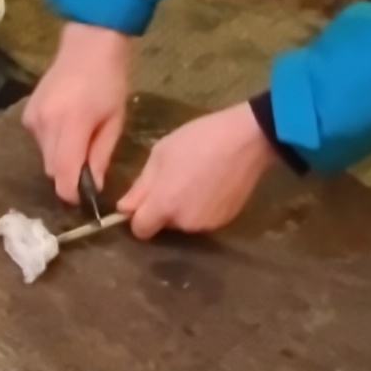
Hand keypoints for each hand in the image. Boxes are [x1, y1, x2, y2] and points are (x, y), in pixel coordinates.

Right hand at [23, 22, 132, 203]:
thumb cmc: (110, 82)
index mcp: (71, 125)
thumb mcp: (114, 122)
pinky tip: (68, 127)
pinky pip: (39, 141)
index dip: (71, 193)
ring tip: (81, 141)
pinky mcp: (27, 114)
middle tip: (89, 170)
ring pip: (44, 157)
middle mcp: (45, 124)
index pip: (62, 174)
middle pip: (51, 169)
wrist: (88, 45)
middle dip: (68, 176)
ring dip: (61, 159)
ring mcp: (32, 118)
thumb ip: (100, 156)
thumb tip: (93, 187)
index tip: (84, 198)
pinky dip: (53, 143)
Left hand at [118, 103, 277, 239]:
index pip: (140, 230)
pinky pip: (203, 218)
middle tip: (174, 179)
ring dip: (182, 208)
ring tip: (195, 179)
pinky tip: (211, 185)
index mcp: (164, 205)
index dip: (138, 216)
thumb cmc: (198, 140)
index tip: (144, 198)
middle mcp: (184, 223)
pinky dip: (202, 207)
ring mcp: (207, 224)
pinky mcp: (226, 221)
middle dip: (162, 208)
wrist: (246, 139)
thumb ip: (141, 186)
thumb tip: (124, 208)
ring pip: (184, 222)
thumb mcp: (161, 154)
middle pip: (162, 225)